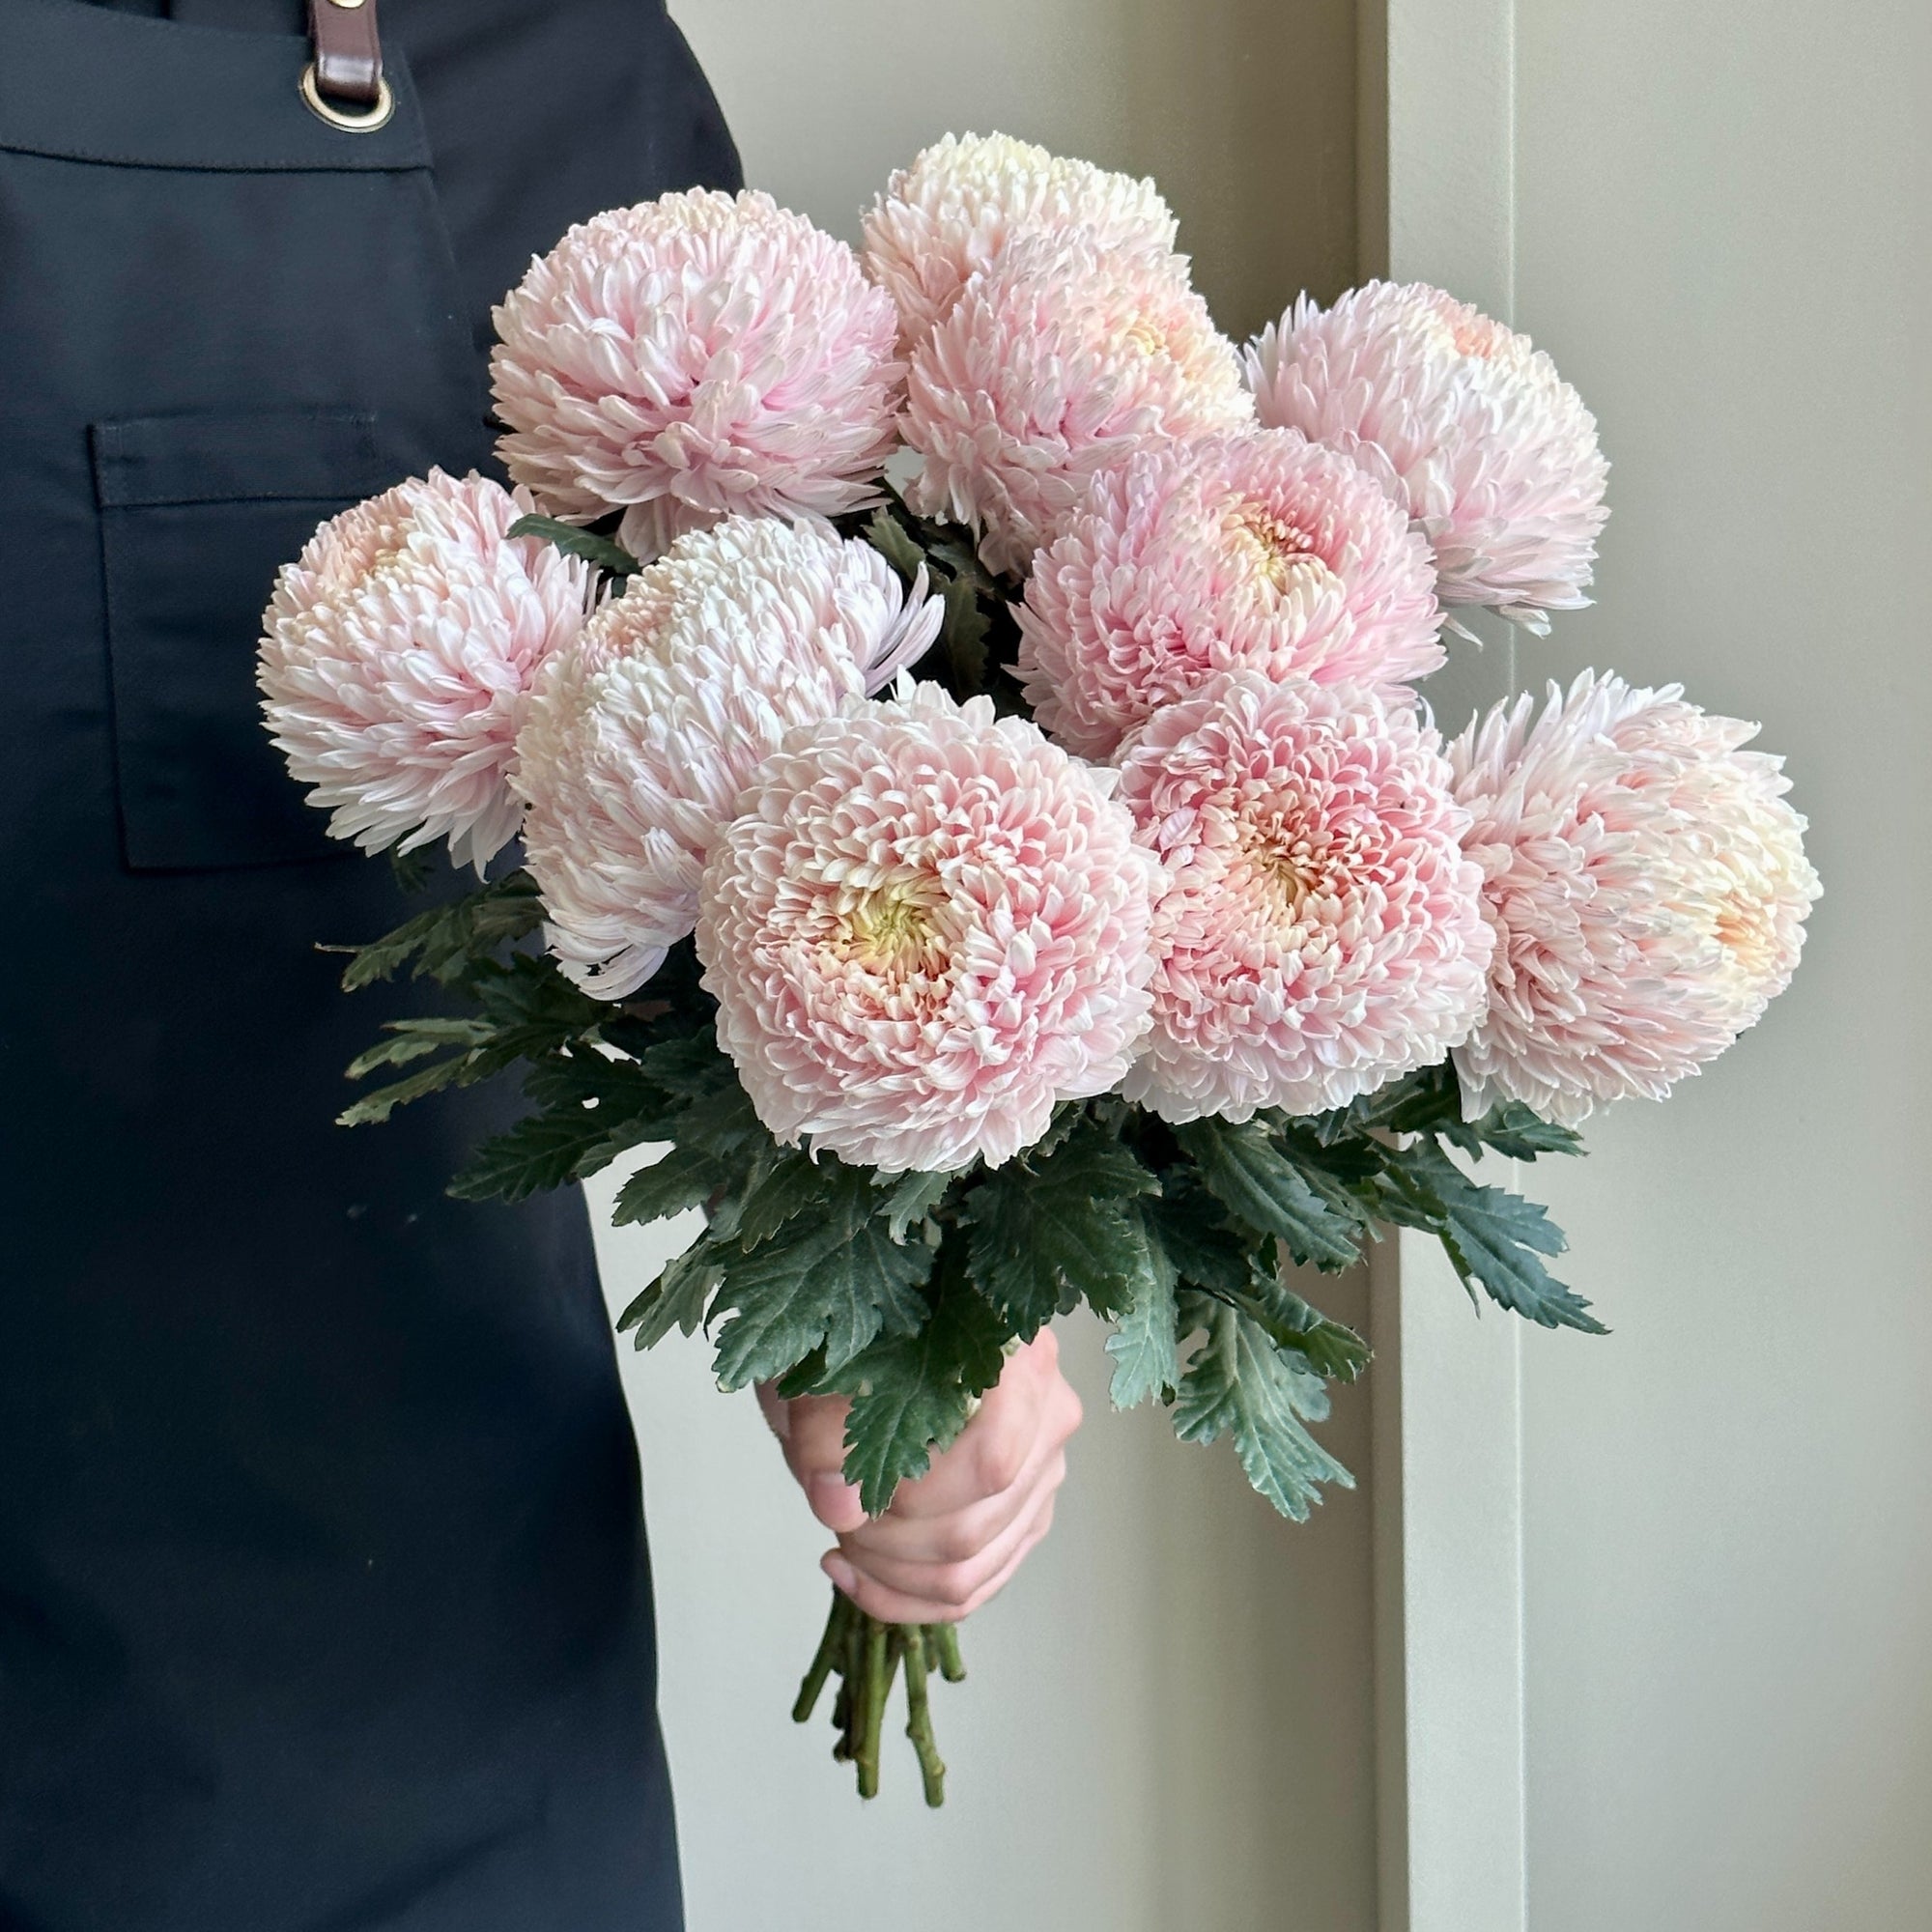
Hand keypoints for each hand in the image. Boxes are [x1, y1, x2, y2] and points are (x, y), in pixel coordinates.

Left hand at [757, 1329, 1081, 1623]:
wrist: (860, 1349)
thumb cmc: (847, 1348)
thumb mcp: (818, 1368)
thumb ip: (823, 1431)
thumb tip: (840, 1508)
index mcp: (1016, 1358)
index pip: (990, 1462)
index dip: (913, 1495)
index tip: (850, 1487)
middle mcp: (1049, 1414)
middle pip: (975, 1524)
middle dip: (886, 1541)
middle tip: (834, 1517)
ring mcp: (1044, 1472)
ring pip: (973, 1567)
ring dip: (890, 1574)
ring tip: (842, 1539)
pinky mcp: (1025, 1517)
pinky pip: (975, 1587)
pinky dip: (906, 1597)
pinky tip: (854, 1573)